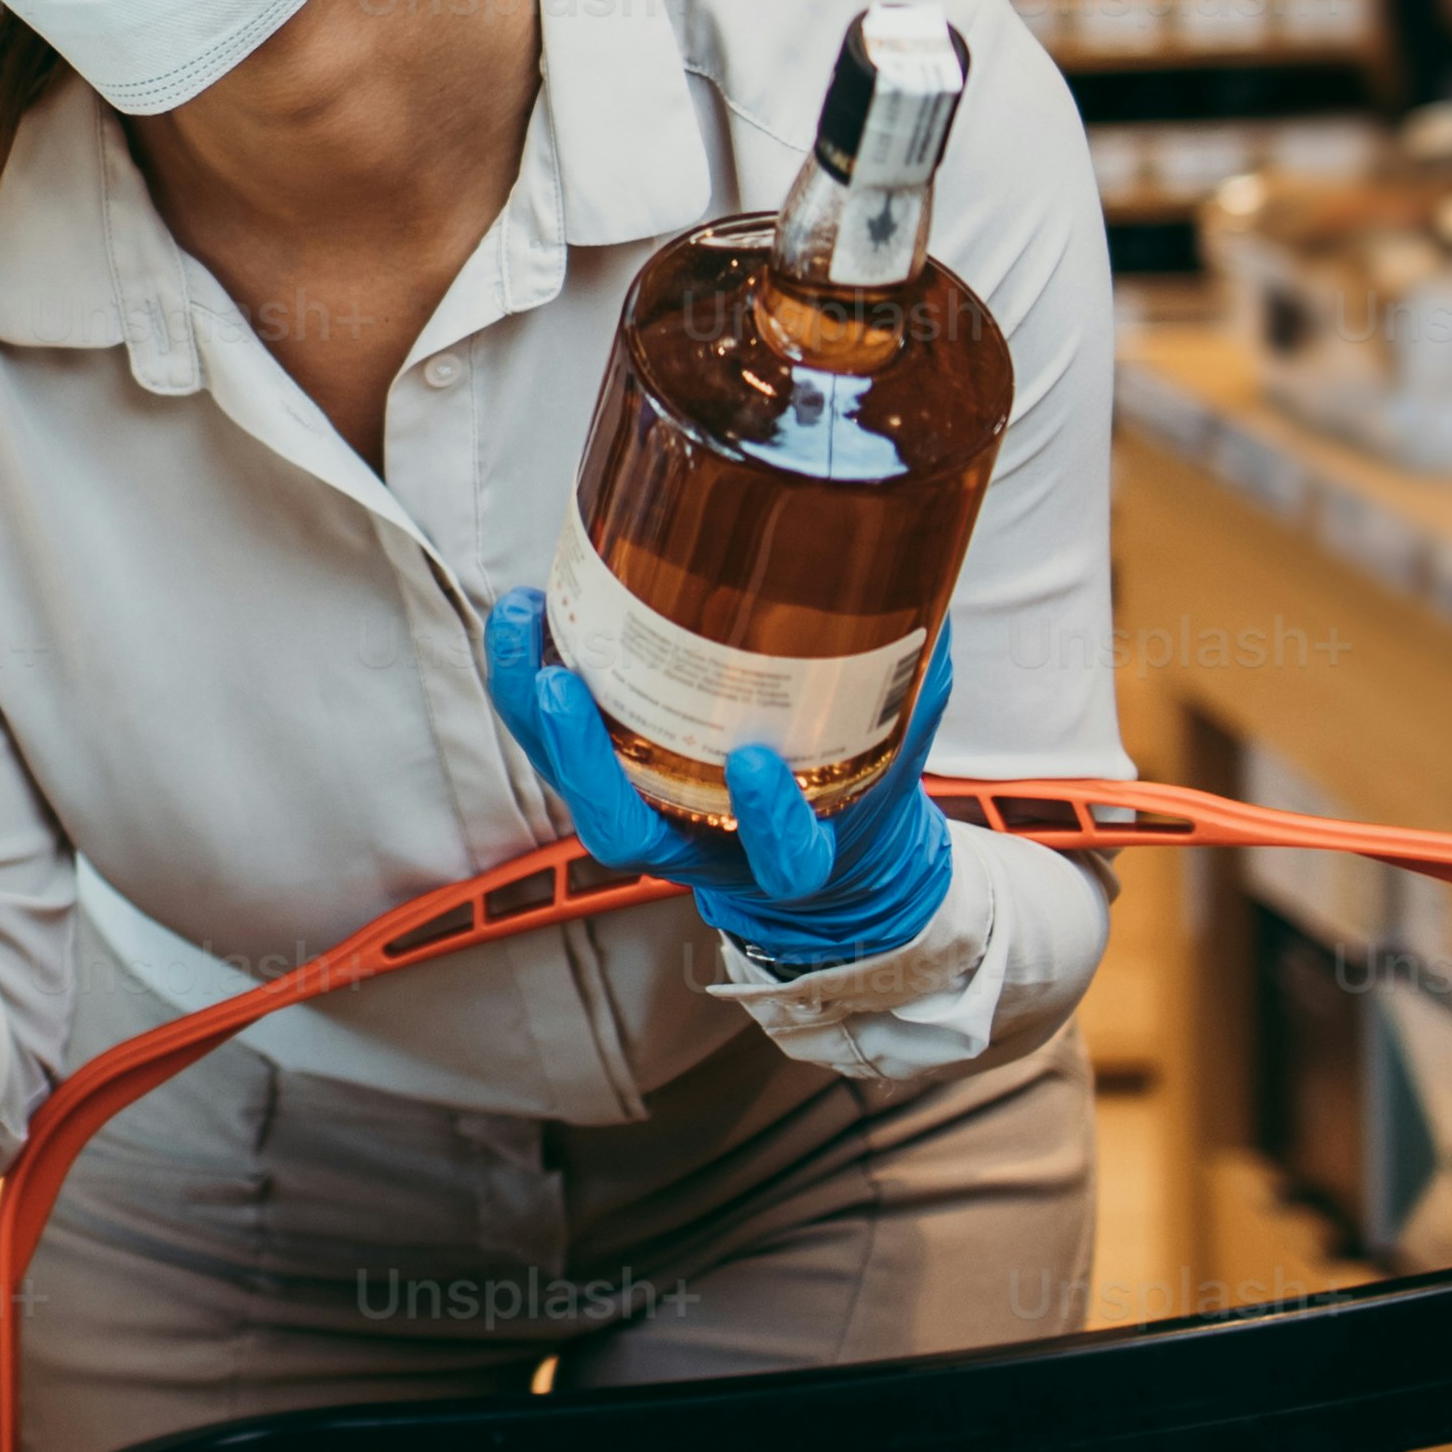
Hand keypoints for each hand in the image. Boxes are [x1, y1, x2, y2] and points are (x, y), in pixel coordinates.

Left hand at [479, 593, 960, 974]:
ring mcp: (647, 814)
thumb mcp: (897, 753)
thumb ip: (913, 685)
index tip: (759, 764)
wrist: (824, 852)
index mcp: (789, 857)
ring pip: (571, 781)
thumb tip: (928, 593)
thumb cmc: (857, 794)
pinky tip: (527, 610)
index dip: (768, 821)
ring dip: (533, 707)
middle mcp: (700, 847)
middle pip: (623, 831)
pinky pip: (554, 738)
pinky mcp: (611, 775)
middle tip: (564, 688)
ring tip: (523, 620)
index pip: (781, 859)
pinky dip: (530, 677)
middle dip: (586, 763)